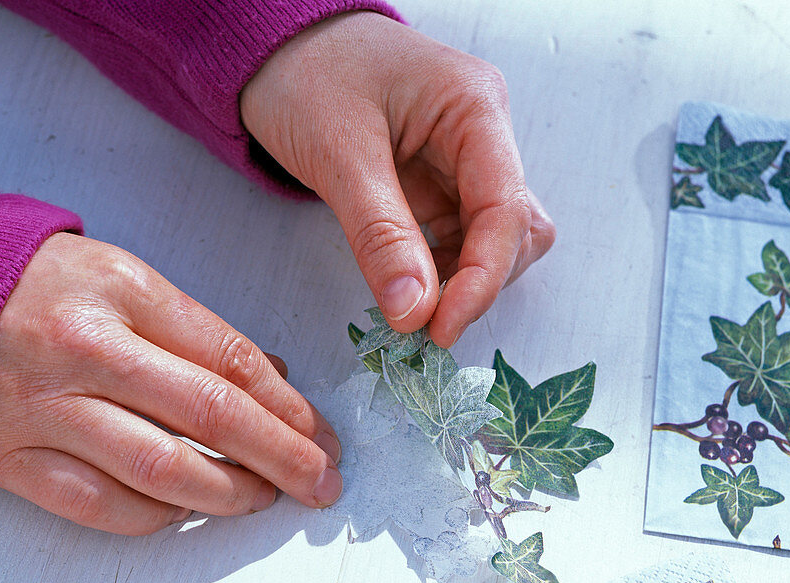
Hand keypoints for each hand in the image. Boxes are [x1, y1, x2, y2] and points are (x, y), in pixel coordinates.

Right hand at [0, 232, 341, 534]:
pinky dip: (159, 518)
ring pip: (162, 472)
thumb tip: (275, 382)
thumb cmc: (35, 289)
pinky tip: (189, 512)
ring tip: (266, 499)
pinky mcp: (14, 460)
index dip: (290, 407)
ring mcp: (46, 410)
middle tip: (320, 481)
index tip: (323, 435)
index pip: (231, 359)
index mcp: (123, 292)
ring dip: (230, 496)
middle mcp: (86, 350)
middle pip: (211, 417)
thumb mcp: (124, 280)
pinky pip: (103, 507)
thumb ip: (197, 332)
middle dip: (282, 458)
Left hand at [240, 12, 555, 346]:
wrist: (273, 47)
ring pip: (493, 240)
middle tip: (426, 326)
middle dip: (479, 283)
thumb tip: (415, 311)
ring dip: (463, 283)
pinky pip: (459, 239)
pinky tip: (409, 289)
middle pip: (515, 230)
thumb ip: (380, 235)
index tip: (442, 327)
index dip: (483, 279)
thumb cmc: (304, 72)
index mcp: (472, 107)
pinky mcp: (439, 183)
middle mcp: (482, 133)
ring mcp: (464, 160)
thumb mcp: (338, 154)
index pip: (505, 209)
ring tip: (412, 312)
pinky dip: (441, 273)